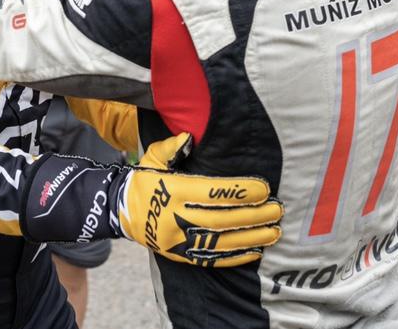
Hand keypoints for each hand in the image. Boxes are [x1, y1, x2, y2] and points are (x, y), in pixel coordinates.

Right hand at [116, 133, 282, 266]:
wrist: (121, 212)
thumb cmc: (144, 180)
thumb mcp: (152, 158)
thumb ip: (171, 147)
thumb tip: (188, 137)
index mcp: (172, 191)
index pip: (212, 192)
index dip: (239, 192)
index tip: (263, 189)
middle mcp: (175, 218)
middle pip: (222, 219)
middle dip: (253, 215)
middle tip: (277, 210)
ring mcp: (178, 240)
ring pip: (220, 241)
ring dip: (250, 237)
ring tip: (274, 231)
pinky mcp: (179, 255)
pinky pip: (211, 259)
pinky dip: (235, 256)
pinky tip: (255, 251)